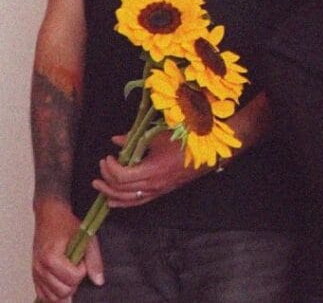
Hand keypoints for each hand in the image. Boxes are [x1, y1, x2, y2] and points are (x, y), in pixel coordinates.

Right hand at [32, 197, 102, 301]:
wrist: (50, 217)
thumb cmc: (67, 225)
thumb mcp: (87, 238)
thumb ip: (94, 260)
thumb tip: (99, 281)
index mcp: (51, 257)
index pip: (72, 278)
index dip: (83, 269)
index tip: (82, 258)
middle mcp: (40, 268)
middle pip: (62, 291)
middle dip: (75, 282)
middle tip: (77, 267)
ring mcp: (35, 273)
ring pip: (53, 297)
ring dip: (66, 290)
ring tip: (70, 274)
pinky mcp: (34, 276)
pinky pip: (43, 295)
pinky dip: (54, 295)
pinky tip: (63, 285)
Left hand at [92, 131, 206, 206]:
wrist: (205, 157)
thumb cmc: (183, 144)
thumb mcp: (158, 137)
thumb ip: (134, 139)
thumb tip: (115, 140)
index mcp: (152, 170)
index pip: (122, 176)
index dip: (110, 168)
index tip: (108, 157)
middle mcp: (152, 185)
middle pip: (121, 188)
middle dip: (106, 178)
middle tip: (101, 166)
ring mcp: (156, 191)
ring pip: (127, 199)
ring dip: (110, 193)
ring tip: (99, 185)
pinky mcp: (159, 193)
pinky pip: (137, 202)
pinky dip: (122, 203)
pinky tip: (112, 201)